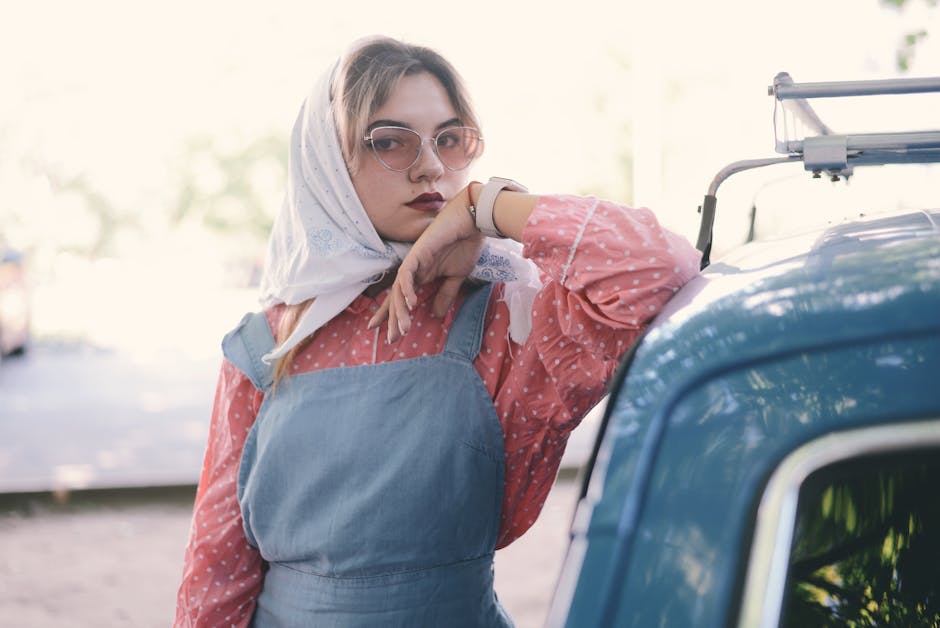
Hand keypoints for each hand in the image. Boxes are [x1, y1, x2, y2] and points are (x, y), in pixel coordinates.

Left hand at [368, 186, 482, 341]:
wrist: (473, 222)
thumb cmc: (465, 244)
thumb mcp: (456, 277)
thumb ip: (445, 295)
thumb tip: (435, 316)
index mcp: (421, 275)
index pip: (402, 299)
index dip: (393, 316)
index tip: (387, 335)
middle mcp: (413, 270)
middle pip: (396, 298)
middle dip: (392, 319)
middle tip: (391, 339)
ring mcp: (414, 260)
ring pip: (399, 289)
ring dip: (400, 309)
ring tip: (402, 328)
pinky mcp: (418, 252)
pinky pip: (407, 273)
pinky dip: (407, 289)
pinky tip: (410, 303)